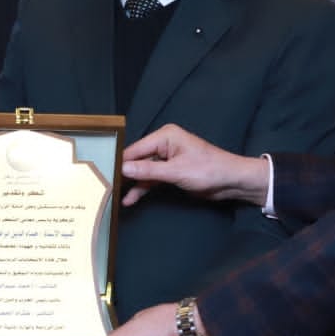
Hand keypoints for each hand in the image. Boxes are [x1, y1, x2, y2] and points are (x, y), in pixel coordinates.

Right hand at [119, 124, 269, 207]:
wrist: (232, 182)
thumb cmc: (210, 170)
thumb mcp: (176, 172)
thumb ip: (148, 171)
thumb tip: (123, 169)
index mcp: (165, 136)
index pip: (135, 149)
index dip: (119, 162)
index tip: (102, 174)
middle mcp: (164, 144)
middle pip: (137, 160)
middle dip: (123, 173)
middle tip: (104, 186)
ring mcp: (167, 159)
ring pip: (142, 172)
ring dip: (132, 184)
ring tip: (114, 196)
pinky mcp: (171, 172)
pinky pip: (151, 180)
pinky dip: (142, 189)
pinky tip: (130, 199)